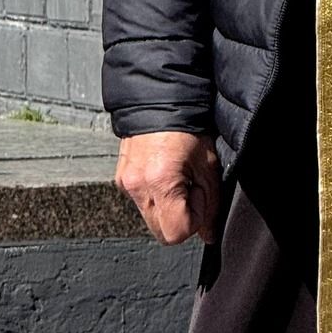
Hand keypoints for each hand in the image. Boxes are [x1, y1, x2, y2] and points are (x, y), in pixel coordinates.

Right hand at [116, 131, 220, 245]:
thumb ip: (211, 203)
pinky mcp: (120, 179)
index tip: (198, 194)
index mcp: (160, 181)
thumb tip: (208, 234)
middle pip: (161, 232)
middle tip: (189, 188)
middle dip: (179, 218)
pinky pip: (140, 202)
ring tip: (176, 178)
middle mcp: (138, 185)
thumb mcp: (208, 164)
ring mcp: (125, 183)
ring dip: (166, 207)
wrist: (161, 99)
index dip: (194, 219)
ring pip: (150, 219)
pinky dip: (154, 195)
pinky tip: (164, 174)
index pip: (176, 233)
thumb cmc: (188, 125)